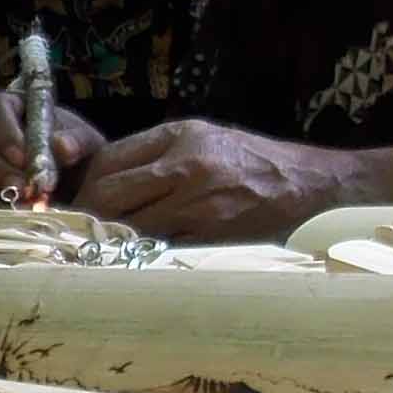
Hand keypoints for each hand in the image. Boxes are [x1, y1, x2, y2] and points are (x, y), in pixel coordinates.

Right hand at [0, 90, 102, 201]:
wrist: (84, 189)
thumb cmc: (80, 156)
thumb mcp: (88, 142)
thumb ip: (77, 140)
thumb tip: (61, 146)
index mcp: (14, 108)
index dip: (4, 132)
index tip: (22, 158)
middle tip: (23, 187)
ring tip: (25, 203)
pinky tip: (18, 211)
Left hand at [79, 118, 360, 242]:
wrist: (310, 184)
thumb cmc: (252, 160)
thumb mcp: (203, 137)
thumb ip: (156, 153)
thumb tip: (105, 178)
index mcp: (179, 137)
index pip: (108, 162)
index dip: (87, 185)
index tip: (81, 199)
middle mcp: (186, 167)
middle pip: (109, 195)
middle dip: (91, 214)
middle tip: (85, 228)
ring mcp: (198, 204)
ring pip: (129, 227)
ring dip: (113, 239)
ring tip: (108, 244)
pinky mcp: (212, 235)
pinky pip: (160, 248)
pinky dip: (144, 253)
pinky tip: (141, 255)